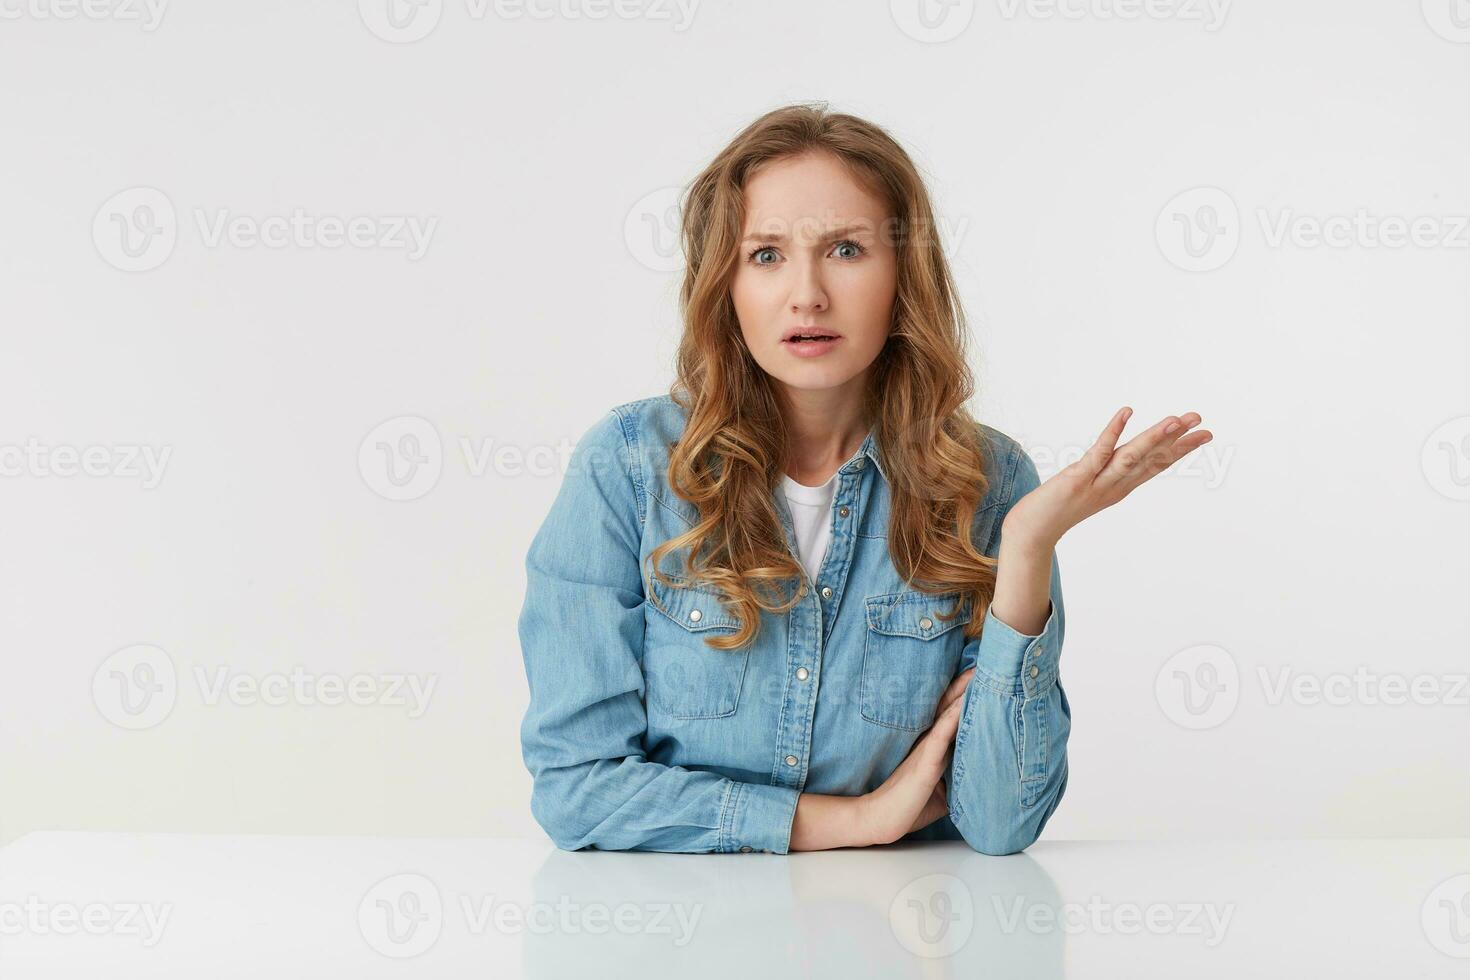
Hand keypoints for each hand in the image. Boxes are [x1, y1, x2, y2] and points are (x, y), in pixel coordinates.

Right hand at [858, 668, 975, 844]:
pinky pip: (940, 738)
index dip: (964, 697)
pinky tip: (961, 705)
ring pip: (946, 716)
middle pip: (949, 707)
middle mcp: (928, 743)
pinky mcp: (924, 765)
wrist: (880, 820)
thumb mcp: (940, 793)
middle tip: (981, 663)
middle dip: (965, 686)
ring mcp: (925, 751)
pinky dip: (952, 720)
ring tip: (976, 673)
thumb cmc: (908, 807)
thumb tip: (977, 783)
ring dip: (961, 695)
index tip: (980, 678)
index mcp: (932, 748)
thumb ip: (955, 781)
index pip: (951, 717)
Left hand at [1003, 407, 1212, 548]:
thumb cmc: (1054, 511)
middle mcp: (1114, 486)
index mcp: (1118, 488)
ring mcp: (1098, 483)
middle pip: (1151, 460)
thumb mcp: (1086, 491)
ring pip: (1132, 457)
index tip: (1203, 434)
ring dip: (1155, 438)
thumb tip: (1113, 458)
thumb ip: (1101, 476)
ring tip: (1177, 420)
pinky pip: (1100, 452)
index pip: (1155, 465)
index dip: (1180, 450)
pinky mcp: (1078, 478)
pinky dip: (1114, 431)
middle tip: (1203, 423)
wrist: (1030, 534)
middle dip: (1178, 442)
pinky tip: (1127, 412)